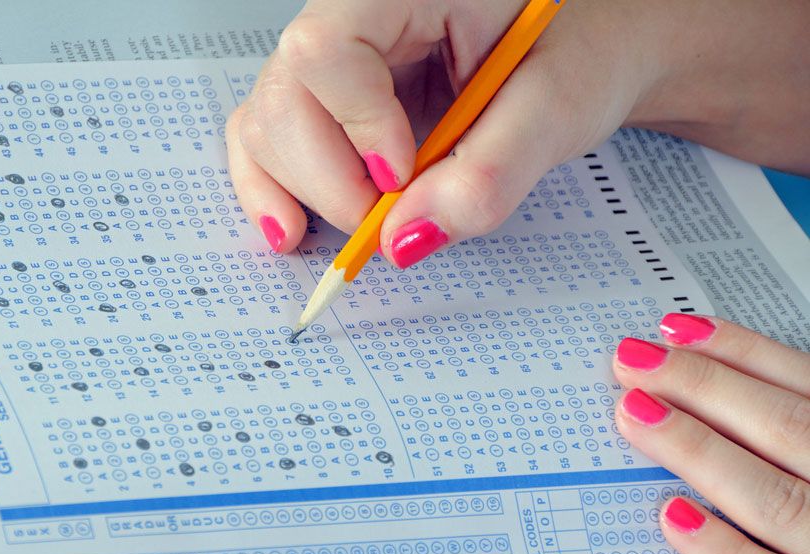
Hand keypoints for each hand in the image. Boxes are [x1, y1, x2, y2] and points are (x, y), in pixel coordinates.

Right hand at [226, 0, 662, 261]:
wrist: (581, 49)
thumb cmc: (576, 55)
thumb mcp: (556, 110)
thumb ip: (489, 174)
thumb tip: (405, 240)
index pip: (327, 47)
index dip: (356, 125)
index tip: (402, 175)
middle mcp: (353, 11)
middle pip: (285, 95)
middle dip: (329, 179)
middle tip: (384, 220)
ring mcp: (329, 54)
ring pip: (265, 123)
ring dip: (303, 191)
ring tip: (364, 222)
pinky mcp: (322, 97)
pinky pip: (264, 138)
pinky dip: (274, 190)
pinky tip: (294, 227)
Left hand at [613, 313, 809, 553]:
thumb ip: (801, 437)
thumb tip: (729, 399)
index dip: (745, 354)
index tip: (677, 330)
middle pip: (788, 430)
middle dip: (703, 387)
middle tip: (633, 360)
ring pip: (777, 500)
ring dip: (698, 449)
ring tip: (634, 413)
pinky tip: (672, 517)